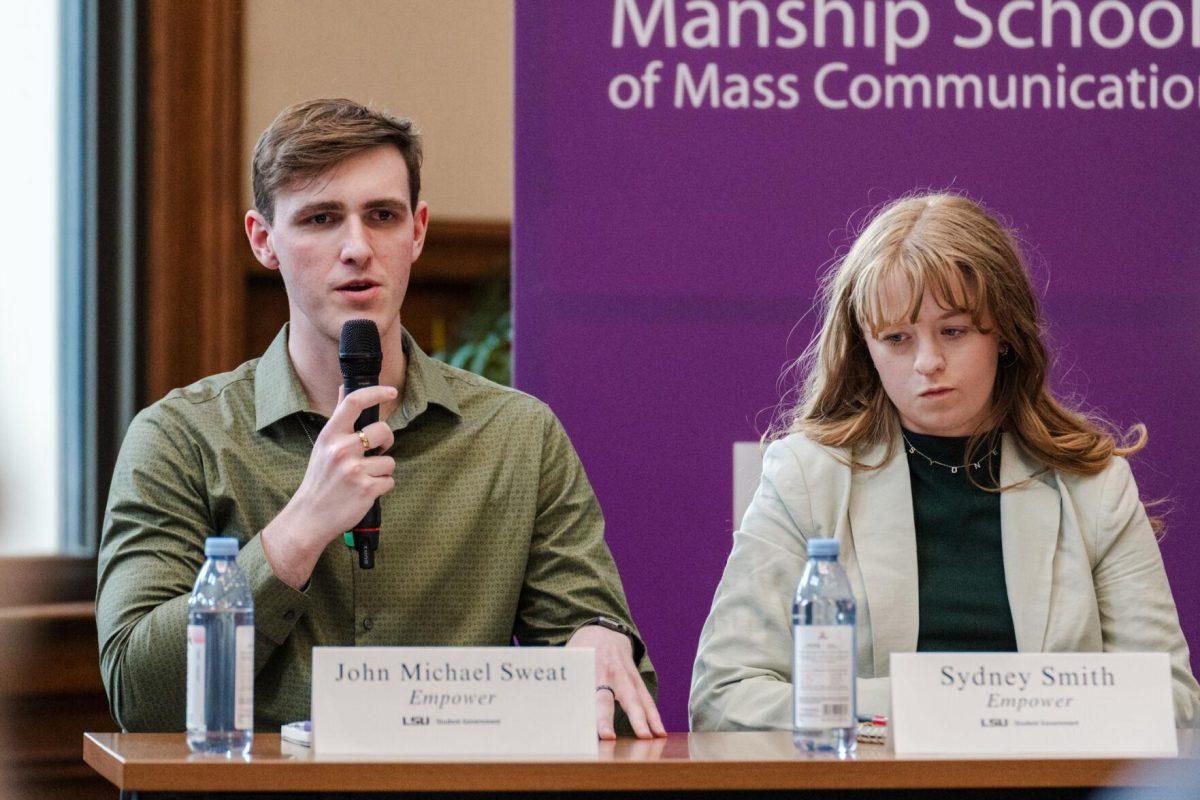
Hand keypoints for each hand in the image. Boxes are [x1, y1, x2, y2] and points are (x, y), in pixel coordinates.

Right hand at [262, 385, 397, 587]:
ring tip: (362, 479)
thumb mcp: (323, 446)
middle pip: (383, 430)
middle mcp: (341, 449)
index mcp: (330, 435)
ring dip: (382, 471)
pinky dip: (382, 487)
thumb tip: (343, 388)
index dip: (376, 392)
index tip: (391, 391)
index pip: (354, 403)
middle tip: (375, 451)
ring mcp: (354, 470)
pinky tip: (364, 492)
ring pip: (389, 460)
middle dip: (386, 441)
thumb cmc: (319, 480)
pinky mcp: (366, 489)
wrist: (310, 517)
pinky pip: (390, 481)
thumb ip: (338, 418)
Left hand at [567, 624, 665, 739]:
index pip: (591, 696)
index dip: (595, 715)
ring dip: (645, 719)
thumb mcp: (567, 660)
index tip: (602, 734)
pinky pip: (646, 698)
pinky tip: (660, 732)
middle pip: (615, 698)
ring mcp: (625, 675)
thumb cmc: (580, 651)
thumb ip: (563, 681)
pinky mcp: (635, 679)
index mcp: (589, 670)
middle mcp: (609, 673)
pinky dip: (654, 715)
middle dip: (623, 718)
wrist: (604, 630)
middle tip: (626, 737)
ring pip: (637, 698)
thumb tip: (546, 708)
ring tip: (653, 737)